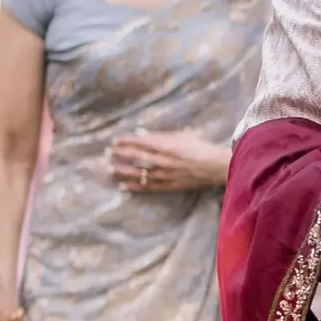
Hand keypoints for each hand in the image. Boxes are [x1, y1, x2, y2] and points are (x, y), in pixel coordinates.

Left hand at [107, 131, 229, 194]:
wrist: (214, 167)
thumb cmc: (200, 147)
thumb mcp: (181, 135)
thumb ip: (160, 135)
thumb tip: (140, 133)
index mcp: (165, 145)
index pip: (139, 143)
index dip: (125, 142)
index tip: (114, 141)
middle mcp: (162, 160)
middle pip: (135, 158)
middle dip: (119, 156)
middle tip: (105, 155)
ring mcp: (164, 175)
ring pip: (138, 174)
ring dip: (122, 171)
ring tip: (109, 170)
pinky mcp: (168, 186)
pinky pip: (148, 187)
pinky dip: (135, 187)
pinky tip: (124, 186)